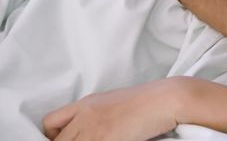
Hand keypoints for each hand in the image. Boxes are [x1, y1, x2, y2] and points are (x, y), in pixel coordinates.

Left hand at [43, 79, 182, 140]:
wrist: (167, 99)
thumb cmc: (150, 102)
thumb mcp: (116, 103)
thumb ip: (97, 116)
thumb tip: (95, 131)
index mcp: (86, 104)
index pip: (50, 123)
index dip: (52, 137)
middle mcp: (85, 115)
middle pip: (58, 140)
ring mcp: (93, 128)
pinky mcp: (105, 139)